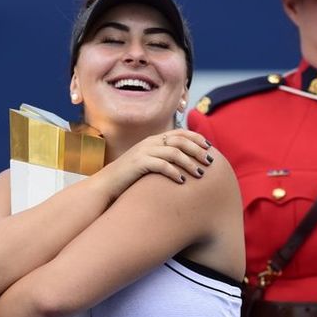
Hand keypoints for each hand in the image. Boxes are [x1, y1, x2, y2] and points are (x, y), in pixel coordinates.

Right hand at [98, 129, 213, 199]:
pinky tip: (182, 181)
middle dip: (197, 150)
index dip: (196, 137)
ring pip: (174, 152)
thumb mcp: (149, 162)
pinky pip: (161, 165)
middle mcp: (150, 142)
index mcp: (153, 139)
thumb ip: (164, 158)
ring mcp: (143, 152)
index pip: (179, 132)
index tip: (209, 146)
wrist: (107, 184)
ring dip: (190, 163)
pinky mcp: (139, 164)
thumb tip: (186, 162)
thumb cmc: (131, 176)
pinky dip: (174, 172)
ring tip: (200, 174)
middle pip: (180, 140)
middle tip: (209, 162)